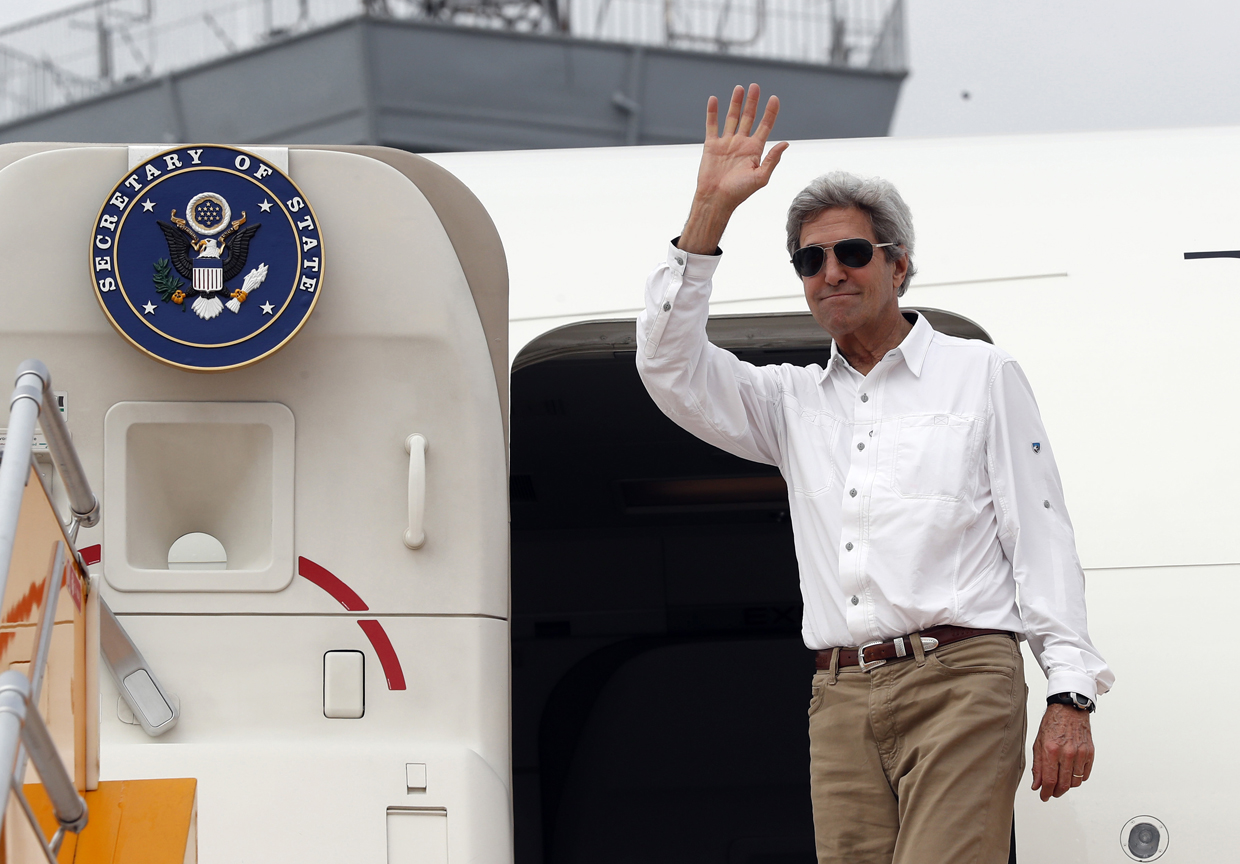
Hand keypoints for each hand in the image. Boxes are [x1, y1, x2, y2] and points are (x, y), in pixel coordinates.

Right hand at [678, 83, 788, 253]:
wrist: (716, 199)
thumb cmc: (739, 192)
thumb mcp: (761, 177)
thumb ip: (772, 159)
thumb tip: (786, 143)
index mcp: (755, 150)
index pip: (765, 126)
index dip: (770, 112)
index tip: (774, 98)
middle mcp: (741, 144)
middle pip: (749, 118)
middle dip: (753, 102)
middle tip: (755, 86)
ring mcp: (726, 143)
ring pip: (732, 118)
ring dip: (735, 103)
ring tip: (739, 88)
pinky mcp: (711, 145)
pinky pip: (712, 125)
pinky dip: (712, 112)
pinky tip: (714, 99)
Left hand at [1031, 703, 1093, 800]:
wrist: (1069, 710)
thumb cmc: (1052, 724)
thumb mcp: (1038, 743)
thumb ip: (1037, 766)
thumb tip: (1036, 785)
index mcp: (1051, 750)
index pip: (1049, 780)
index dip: (1046, 792)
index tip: (1043, 796)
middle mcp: (1067, 753)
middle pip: (1063, 784)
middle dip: (1056, 792)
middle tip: (1051, 793)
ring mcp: (1080, 753)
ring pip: (1075, 782)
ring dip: (1067, 786)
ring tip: (1060, 782)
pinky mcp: (1090, 753)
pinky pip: (1085, 775)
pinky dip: (1077, 779)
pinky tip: (1070, 775)